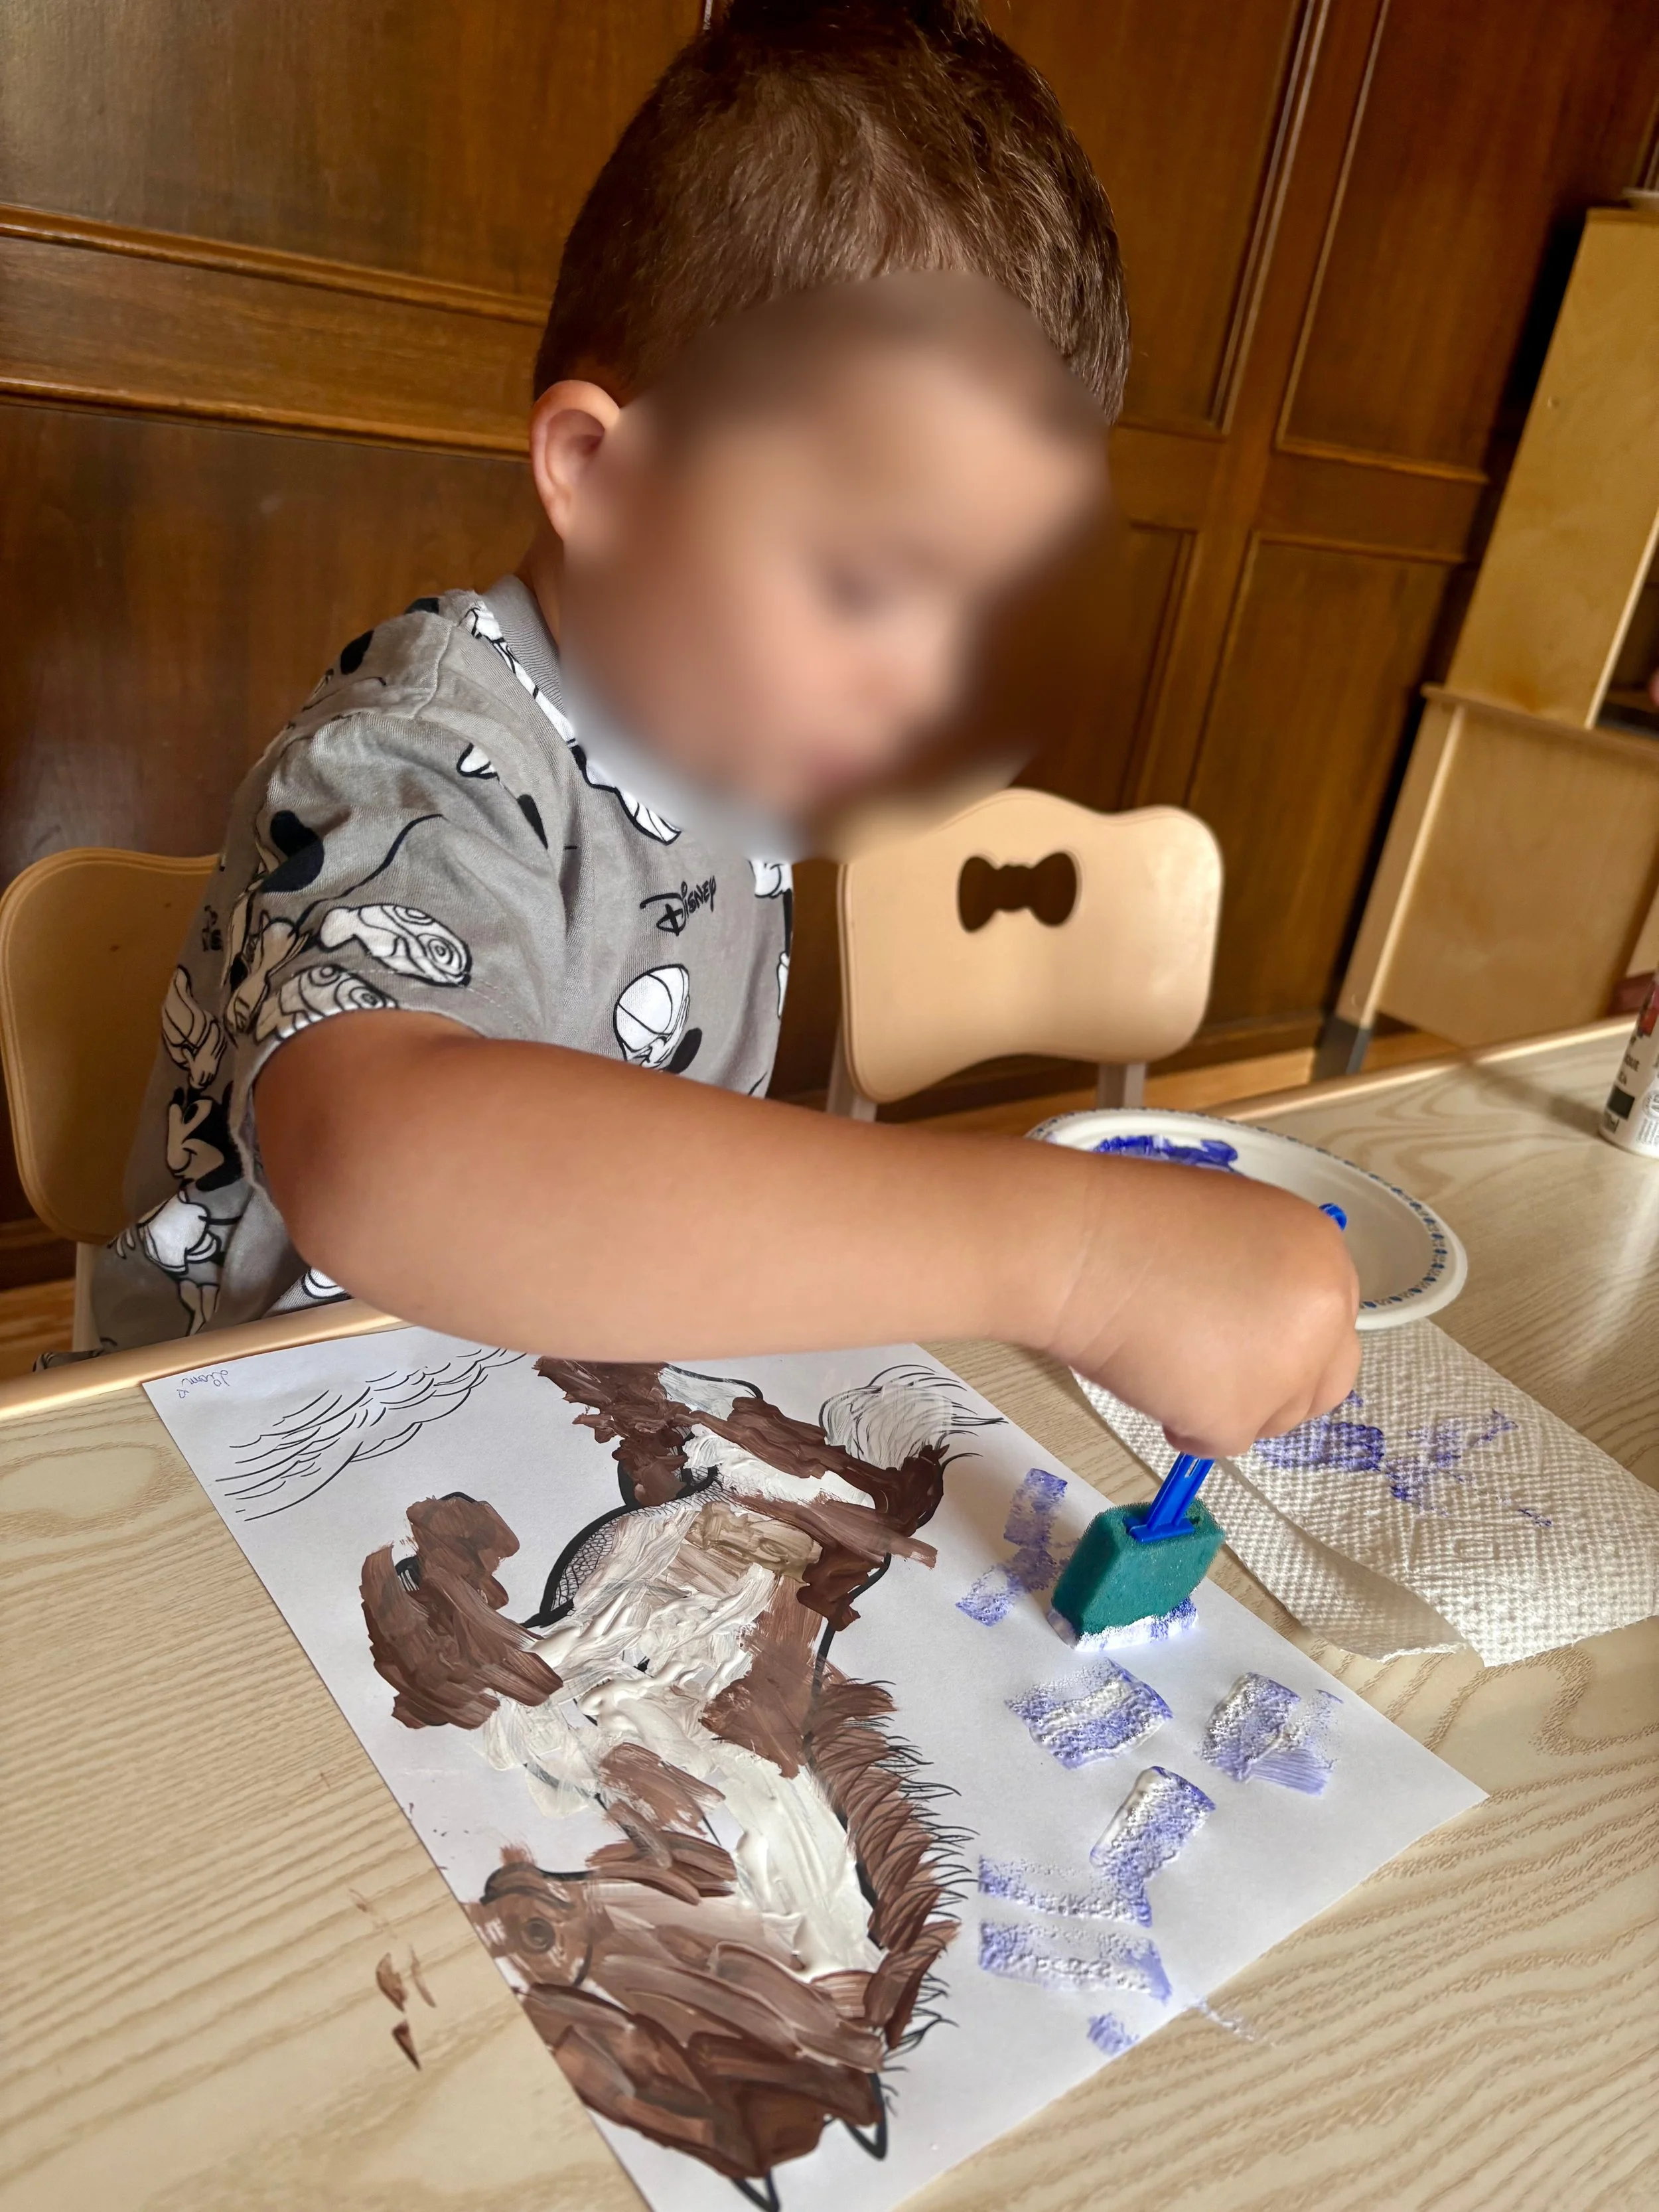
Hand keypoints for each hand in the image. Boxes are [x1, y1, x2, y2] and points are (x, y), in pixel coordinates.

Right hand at [1042, 1158, 1360, 1456]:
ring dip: (1227, 1406)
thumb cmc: (1131, 1222)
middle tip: (1218, 1375)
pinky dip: (1184, 1424)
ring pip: (1272, 1419)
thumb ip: (1265, 1273)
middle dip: (1276, 1390)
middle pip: (1323, 1385)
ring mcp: (1286, 1369)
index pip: (1332, 1324)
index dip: (1286, 1341)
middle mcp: (1323, 1312)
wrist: (1080, 1248)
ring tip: (1166, 1361)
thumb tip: (1257, 1320)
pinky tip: (1148, 1377)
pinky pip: (1219, 1442)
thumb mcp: (1229, 1225)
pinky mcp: (1238, 1416)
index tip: (1247, 1345)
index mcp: (1321, 1251)